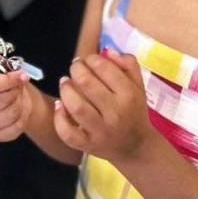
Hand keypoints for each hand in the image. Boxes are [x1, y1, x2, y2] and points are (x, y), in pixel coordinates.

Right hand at [0, 70, 31, 141]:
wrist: (11, 100)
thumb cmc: (4, 84)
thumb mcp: (3, 72)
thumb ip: (8, 70)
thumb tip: (19, 74)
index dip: (9, 80)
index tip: (22, 75)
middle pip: (3, 99)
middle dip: (16, 90)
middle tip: (18, 86)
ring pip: (12, 113)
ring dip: (20, 102)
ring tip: (18, 97)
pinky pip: (17, 126)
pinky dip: (23, 116)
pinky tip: (19, 110)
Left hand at [54, 50, 152, 164]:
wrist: (136, 147)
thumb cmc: (134, 110)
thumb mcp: (138, 85)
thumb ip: (127, 63)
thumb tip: (107, 51)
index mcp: (128, 95)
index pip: (104, 68)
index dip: (91, 59)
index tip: (88, 60)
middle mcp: (115, 113)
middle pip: (87, 83)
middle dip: (76, 69)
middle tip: (75, 68)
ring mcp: (100, 131)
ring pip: (76, 106)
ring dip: (66, 89)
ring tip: (65, 82)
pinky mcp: (88, 145)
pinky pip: (68, 133)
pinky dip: (59, 118)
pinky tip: (60, 105)